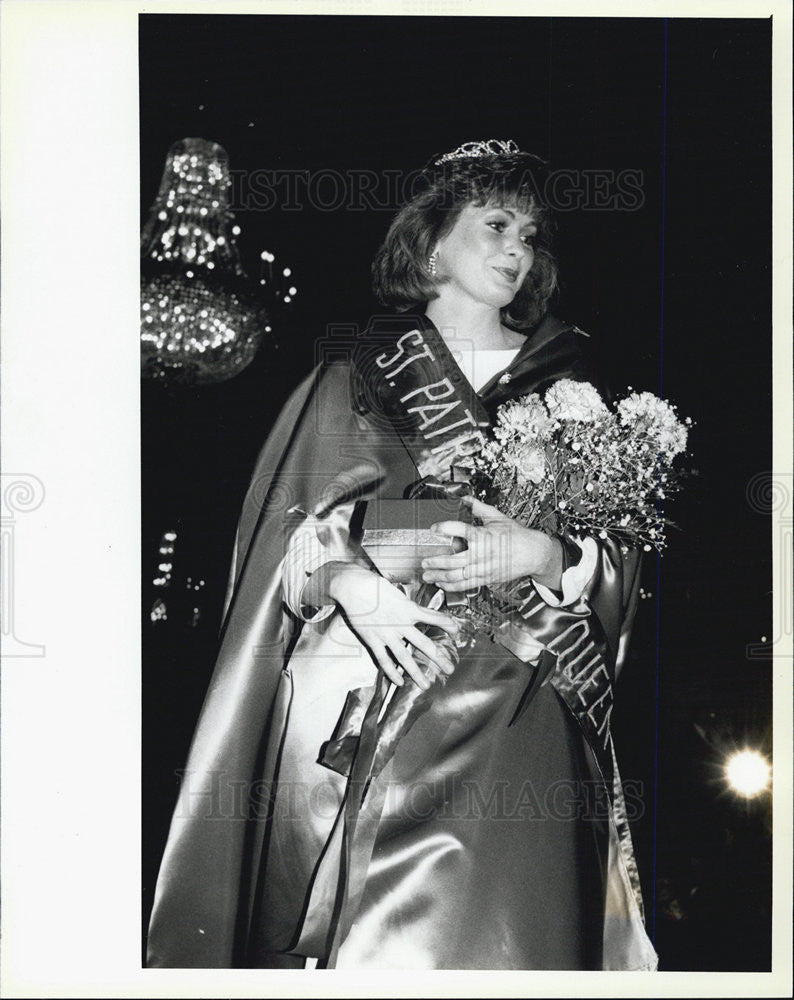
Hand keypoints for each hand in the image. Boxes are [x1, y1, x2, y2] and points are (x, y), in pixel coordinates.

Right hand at [328, 564, 458, 689]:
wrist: (354, 588)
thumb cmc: (374, 586)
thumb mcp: (396, 591)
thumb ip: (407, 604)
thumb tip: (415, 609)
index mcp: (409, 609)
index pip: (434, 617)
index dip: (447, 624)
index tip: (456, 631)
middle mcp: (401, 624)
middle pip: (424, 644)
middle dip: (438, 658)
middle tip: (450, 669)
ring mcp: (387, 634)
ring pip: (404, 658)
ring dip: (416, 673)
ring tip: (426, 685)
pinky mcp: (373, 640)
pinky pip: (384, 660)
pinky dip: (391, 672)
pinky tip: (399, 681)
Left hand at [421, 497, 562, 592]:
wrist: (533, 553)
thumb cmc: (516, 535)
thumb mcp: (497, 517)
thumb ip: (477, 507)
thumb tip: (463, 497)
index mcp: (483, 535)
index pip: (459, 530)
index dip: (443, 528)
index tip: (433, 528)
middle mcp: (481, 554)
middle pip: (452, 560)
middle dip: (435, 562)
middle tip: (424, 561)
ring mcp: (483, 568)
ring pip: (456, 576)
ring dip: (439, 576)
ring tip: (427, 575)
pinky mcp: (486, 579)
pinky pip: (465, 585)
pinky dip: (451, 586)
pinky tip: (441, 584)